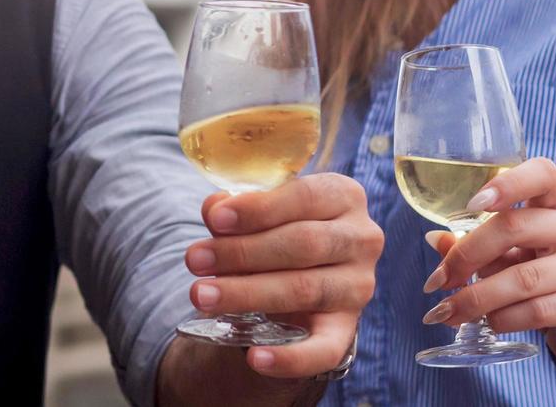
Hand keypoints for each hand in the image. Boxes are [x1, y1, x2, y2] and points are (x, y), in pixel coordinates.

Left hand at [183, 173, 382, 379]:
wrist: (297, 270)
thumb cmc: (273, 227)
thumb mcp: (258, 210)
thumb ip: (235, 207)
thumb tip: (215, 210)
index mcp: (342, 196)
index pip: (304, 197)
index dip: (258, 209)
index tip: (215, 220)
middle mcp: (361, 239)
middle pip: (302, 244)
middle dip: (242, 253)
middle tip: (195, 260)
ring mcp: (358, 286)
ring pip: (304, 290)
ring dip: (248, 294)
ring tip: (202, 295)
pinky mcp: (349, 329)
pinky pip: (326, 350)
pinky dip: (290, 358)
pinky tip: (255, 358)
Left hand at [421, 156, 555, 378]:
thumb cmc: (544, 278)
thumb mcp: (512, 254)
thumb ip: (477, 245)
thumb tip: (435, 239)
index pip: (542, 173)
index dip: (506, 183)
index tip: (471, 204)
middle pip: (513, 226)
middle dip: (465, 256)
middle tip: (437, 281)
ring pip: (523, 278)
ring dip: (476, 298)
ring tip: (449, 311)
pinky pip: (539, 310)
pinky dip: (504, 318)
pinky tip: (489, 323)